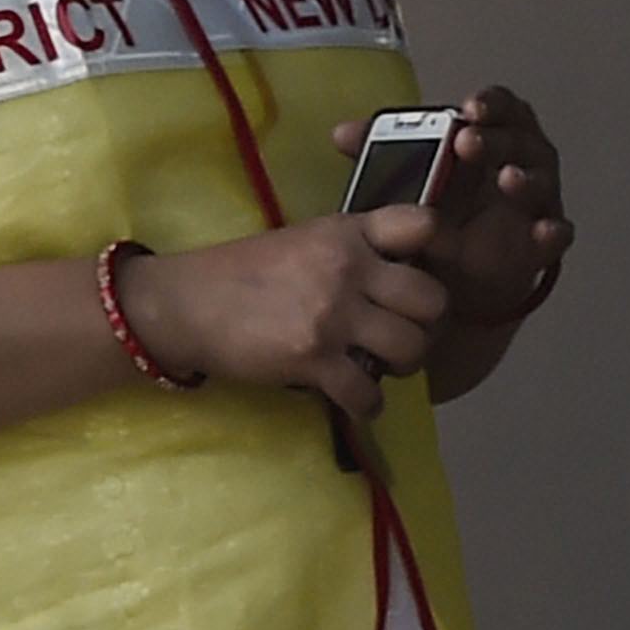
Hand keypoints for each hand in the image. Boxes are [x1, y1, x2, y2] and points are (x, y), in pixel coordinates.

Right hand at [120, 221, 449, 418]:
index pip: (422, 224)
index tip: (426, 273)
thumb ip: (353, 249)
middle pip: (432, 299)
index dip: (439, 250)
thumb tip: (396, 277)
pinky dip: (368, 405)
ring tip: (382, 367)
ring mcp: (333, 314)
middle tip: (406, 334)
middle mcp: (349, 267)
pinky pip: (368, 393)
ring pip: (410, 347)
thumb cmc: (245, 270)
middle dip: (428, 325)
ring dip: (403, 365)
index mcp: (347, 232)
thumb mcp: (305, 239)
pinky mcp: (314, 359)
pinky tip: (357, 400)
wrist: (189, 302)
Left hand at [349, 87, 571, 328]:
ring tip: (507, 180)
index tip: (469, 107)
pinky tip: (543, 231)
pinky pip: (556, 233)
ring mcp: (536, 201)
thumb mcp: (408, 177)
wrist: (453, 273)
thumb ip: (379, 151)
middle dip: (496, 138)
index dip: (491, 103)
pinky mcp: (541, 243)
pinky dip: (553, 231)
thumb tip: (339, 134)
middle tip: (468, 142)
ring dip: (527, 177)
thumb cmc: (439, 206)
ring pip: (542, 181)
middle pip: (519, 139)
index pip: (500, 107)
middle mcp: (522, 160)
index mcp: (493, 134)